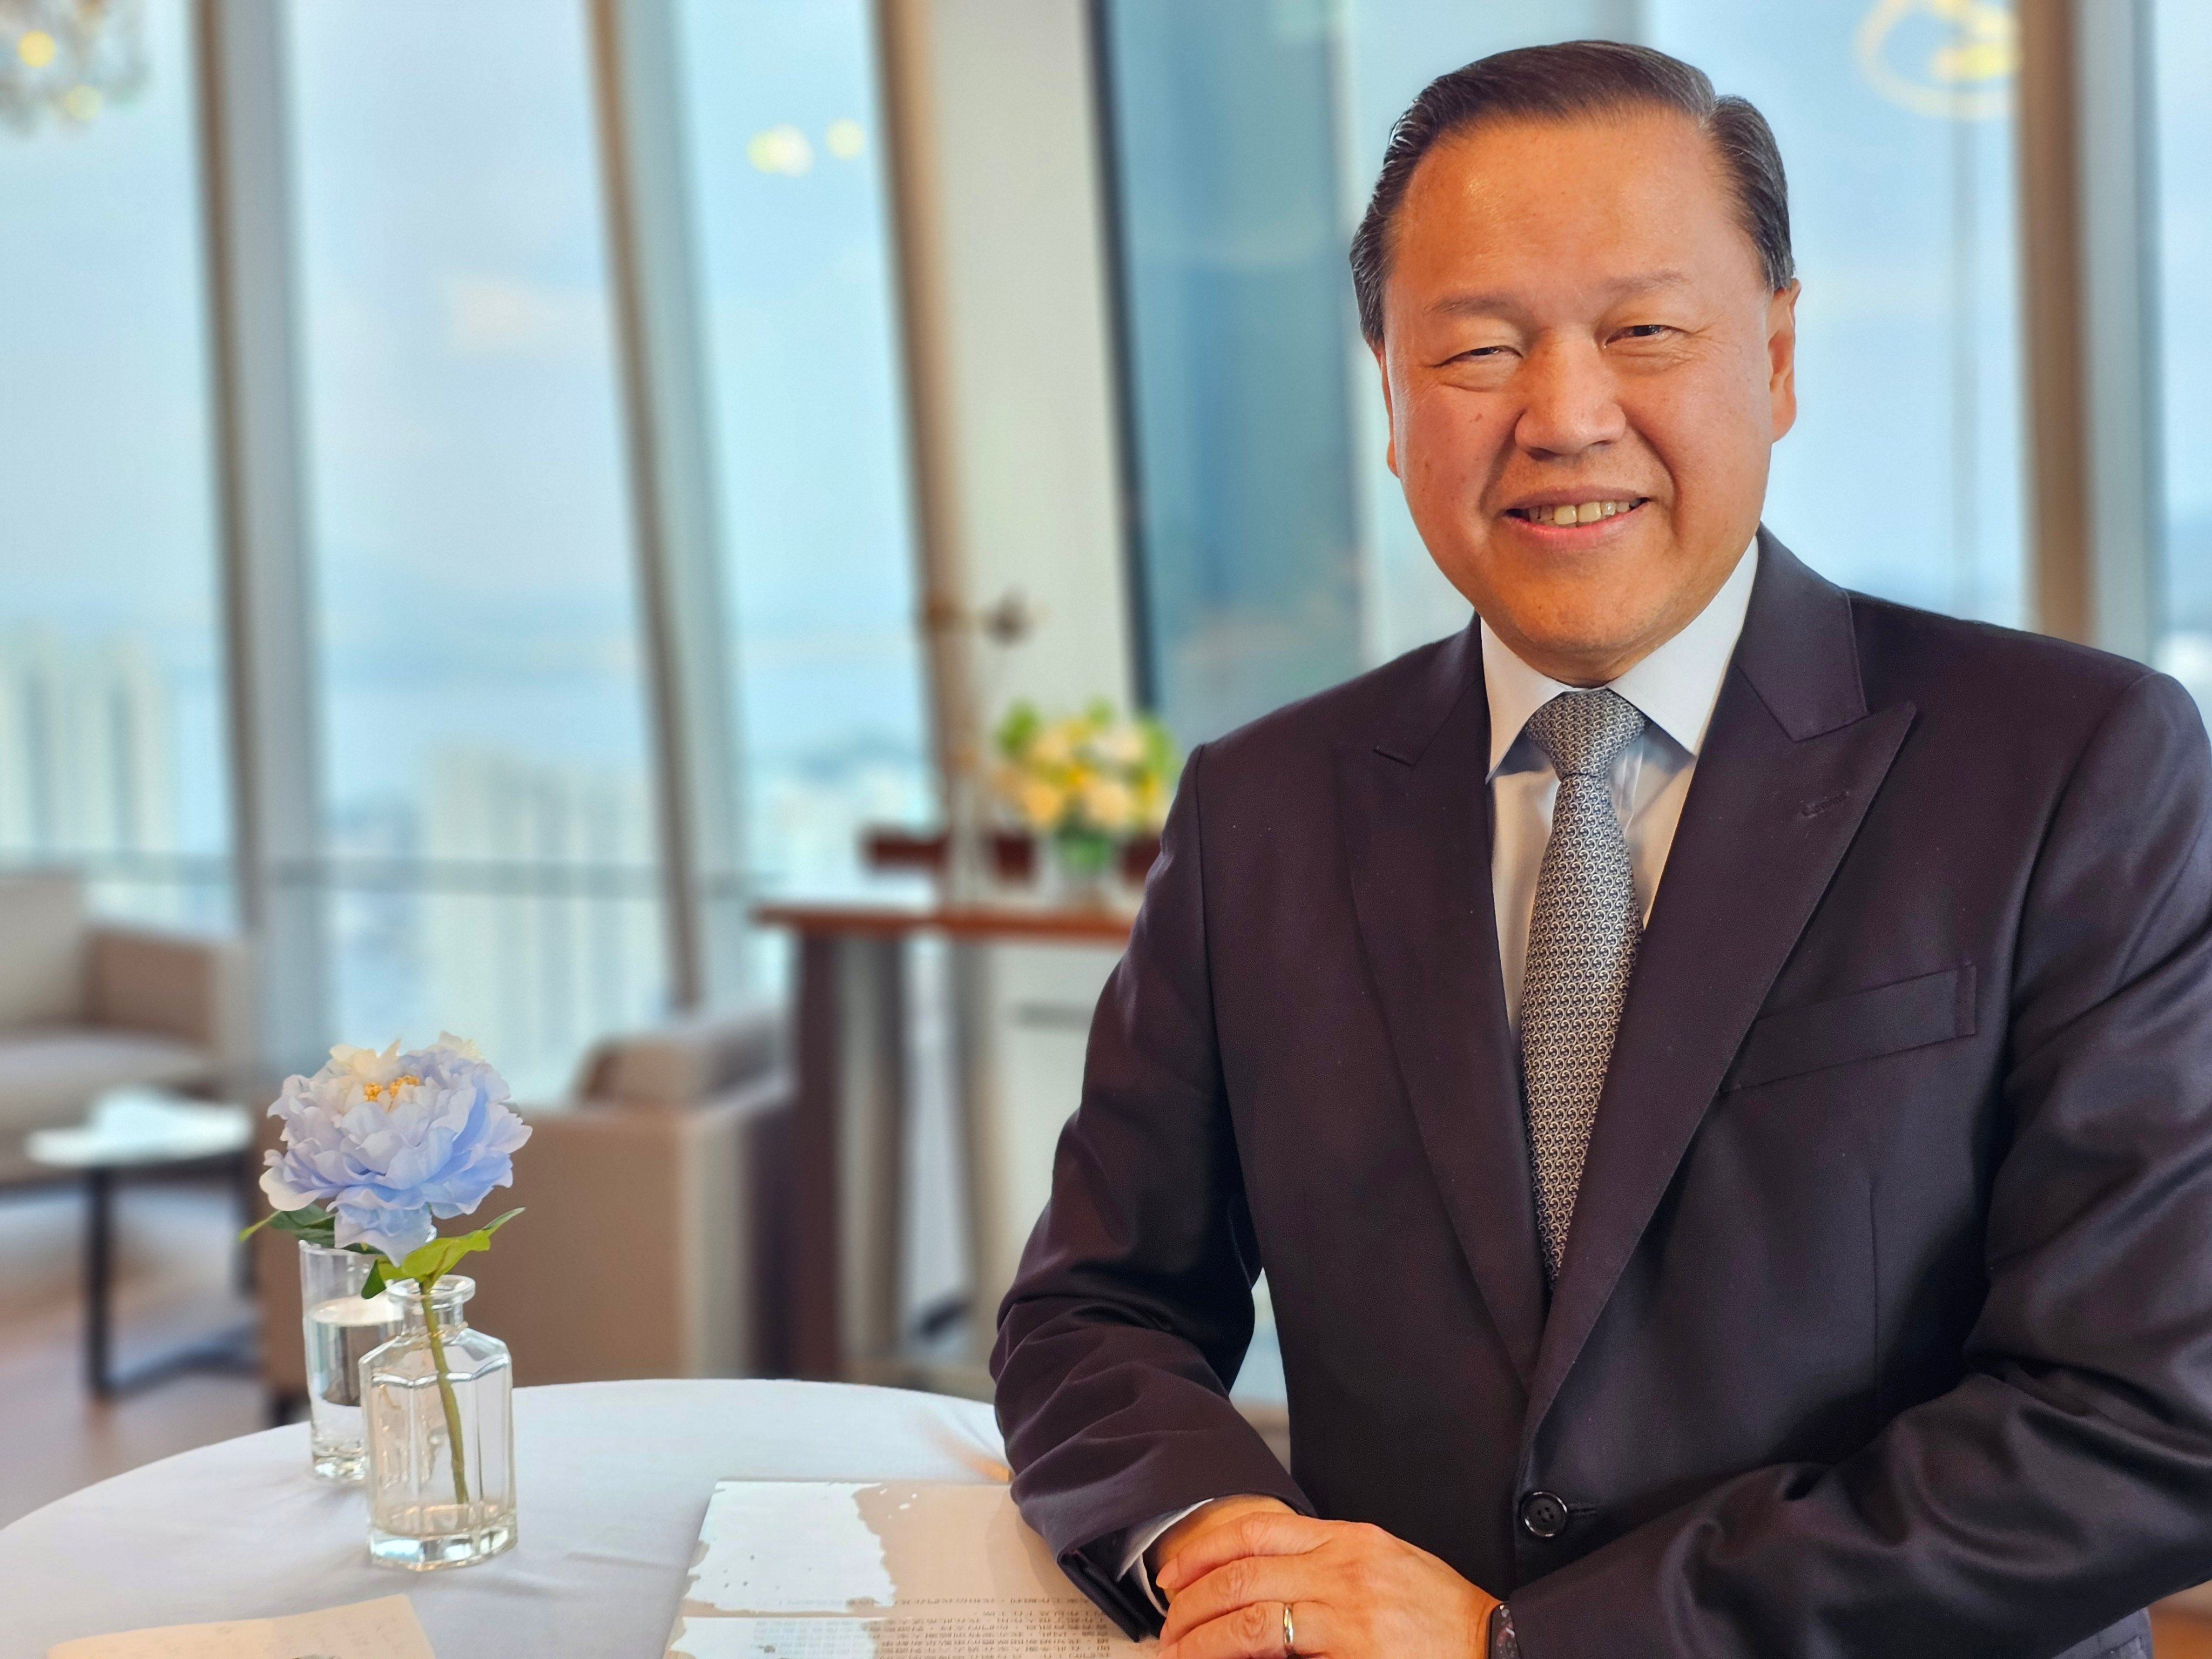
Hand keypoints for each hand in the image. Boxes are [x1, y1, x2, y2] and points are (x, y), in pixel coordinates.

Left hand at [1154, 1506, 1497, 1657]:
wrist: (1500, 1646)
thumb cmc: (1445, 1617)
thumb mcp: (1387, 1566)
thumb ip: (1330, 1564)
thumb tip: (1265, 1579)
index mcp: (1350, 1539)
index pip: (1255, 1530)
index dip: (1203, 1551)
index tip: (1173, 1575)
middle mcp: (1345, 1567)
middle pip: (1241, 1572)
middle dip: (1191, 1602)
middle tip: (1168, 1627)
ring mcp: (1350, 1610)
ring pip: (1251, 1615)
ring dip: (1204, 1637)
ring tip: (1181, 1652)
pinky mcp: (1355, 1651)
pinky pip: (1280, 1652)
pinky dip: (1240, 1657)